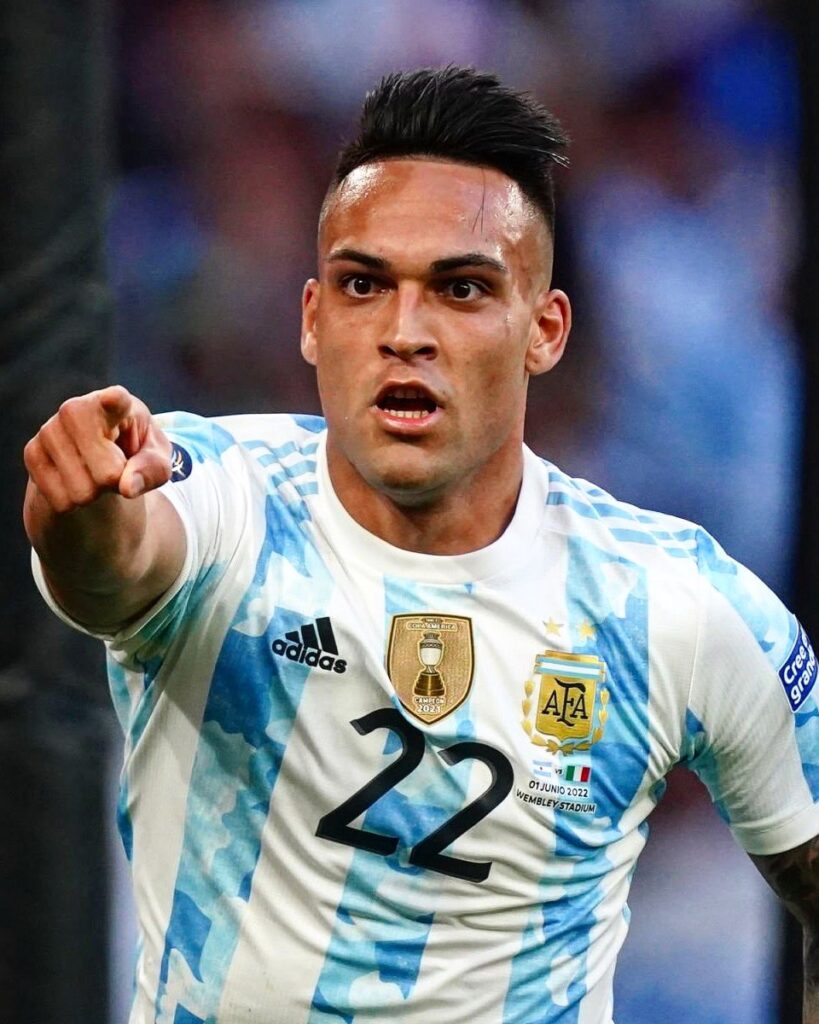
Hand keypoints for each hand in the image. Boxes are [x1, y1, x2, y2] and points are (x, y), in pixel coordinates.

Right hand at [24, 385, 171, 512]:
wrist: (100, 455)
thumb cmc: (136, 453)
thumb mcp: (157, 462)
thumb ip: (152, 471)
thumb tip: (127, 487)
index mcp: (118, 403)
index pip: (116, 401)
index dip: (114, 402)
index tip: (113, 400)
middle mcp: (77, 410)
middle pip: (106, 474)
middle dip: (116, 483)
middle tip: (115, 468)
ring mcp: (50, 430)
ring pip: (81, 492)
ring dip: (95, 494)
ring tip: (96, 472)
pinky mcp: (32, 453)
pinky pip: (60, 501)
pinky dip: (74, 503)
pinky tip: (76, 479)